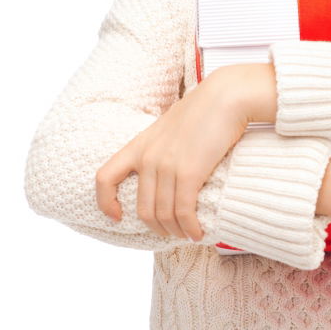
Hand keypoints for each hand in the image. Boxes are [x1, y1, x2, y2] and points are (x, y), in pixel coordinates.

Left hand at [94, 70, 248, 241]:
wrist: (226, 96)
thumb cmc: (205, 109)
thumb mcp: (171, 126)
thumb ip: (162, 147)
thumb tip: (167, 169)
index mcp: (139, 145)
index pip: (104, 177)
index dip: (105, 202)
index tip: (117, 217)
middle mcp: (148, 157)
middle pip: (143, 209)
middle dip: (157, 228)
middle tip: (172, 232)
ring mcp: (167, 165)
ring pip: (163, 215)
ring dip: (176, 231)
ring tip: (188, 234)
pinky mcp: (189, 172)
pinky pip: (183, 211)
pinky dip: (190, 228)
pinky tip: (198, 233)